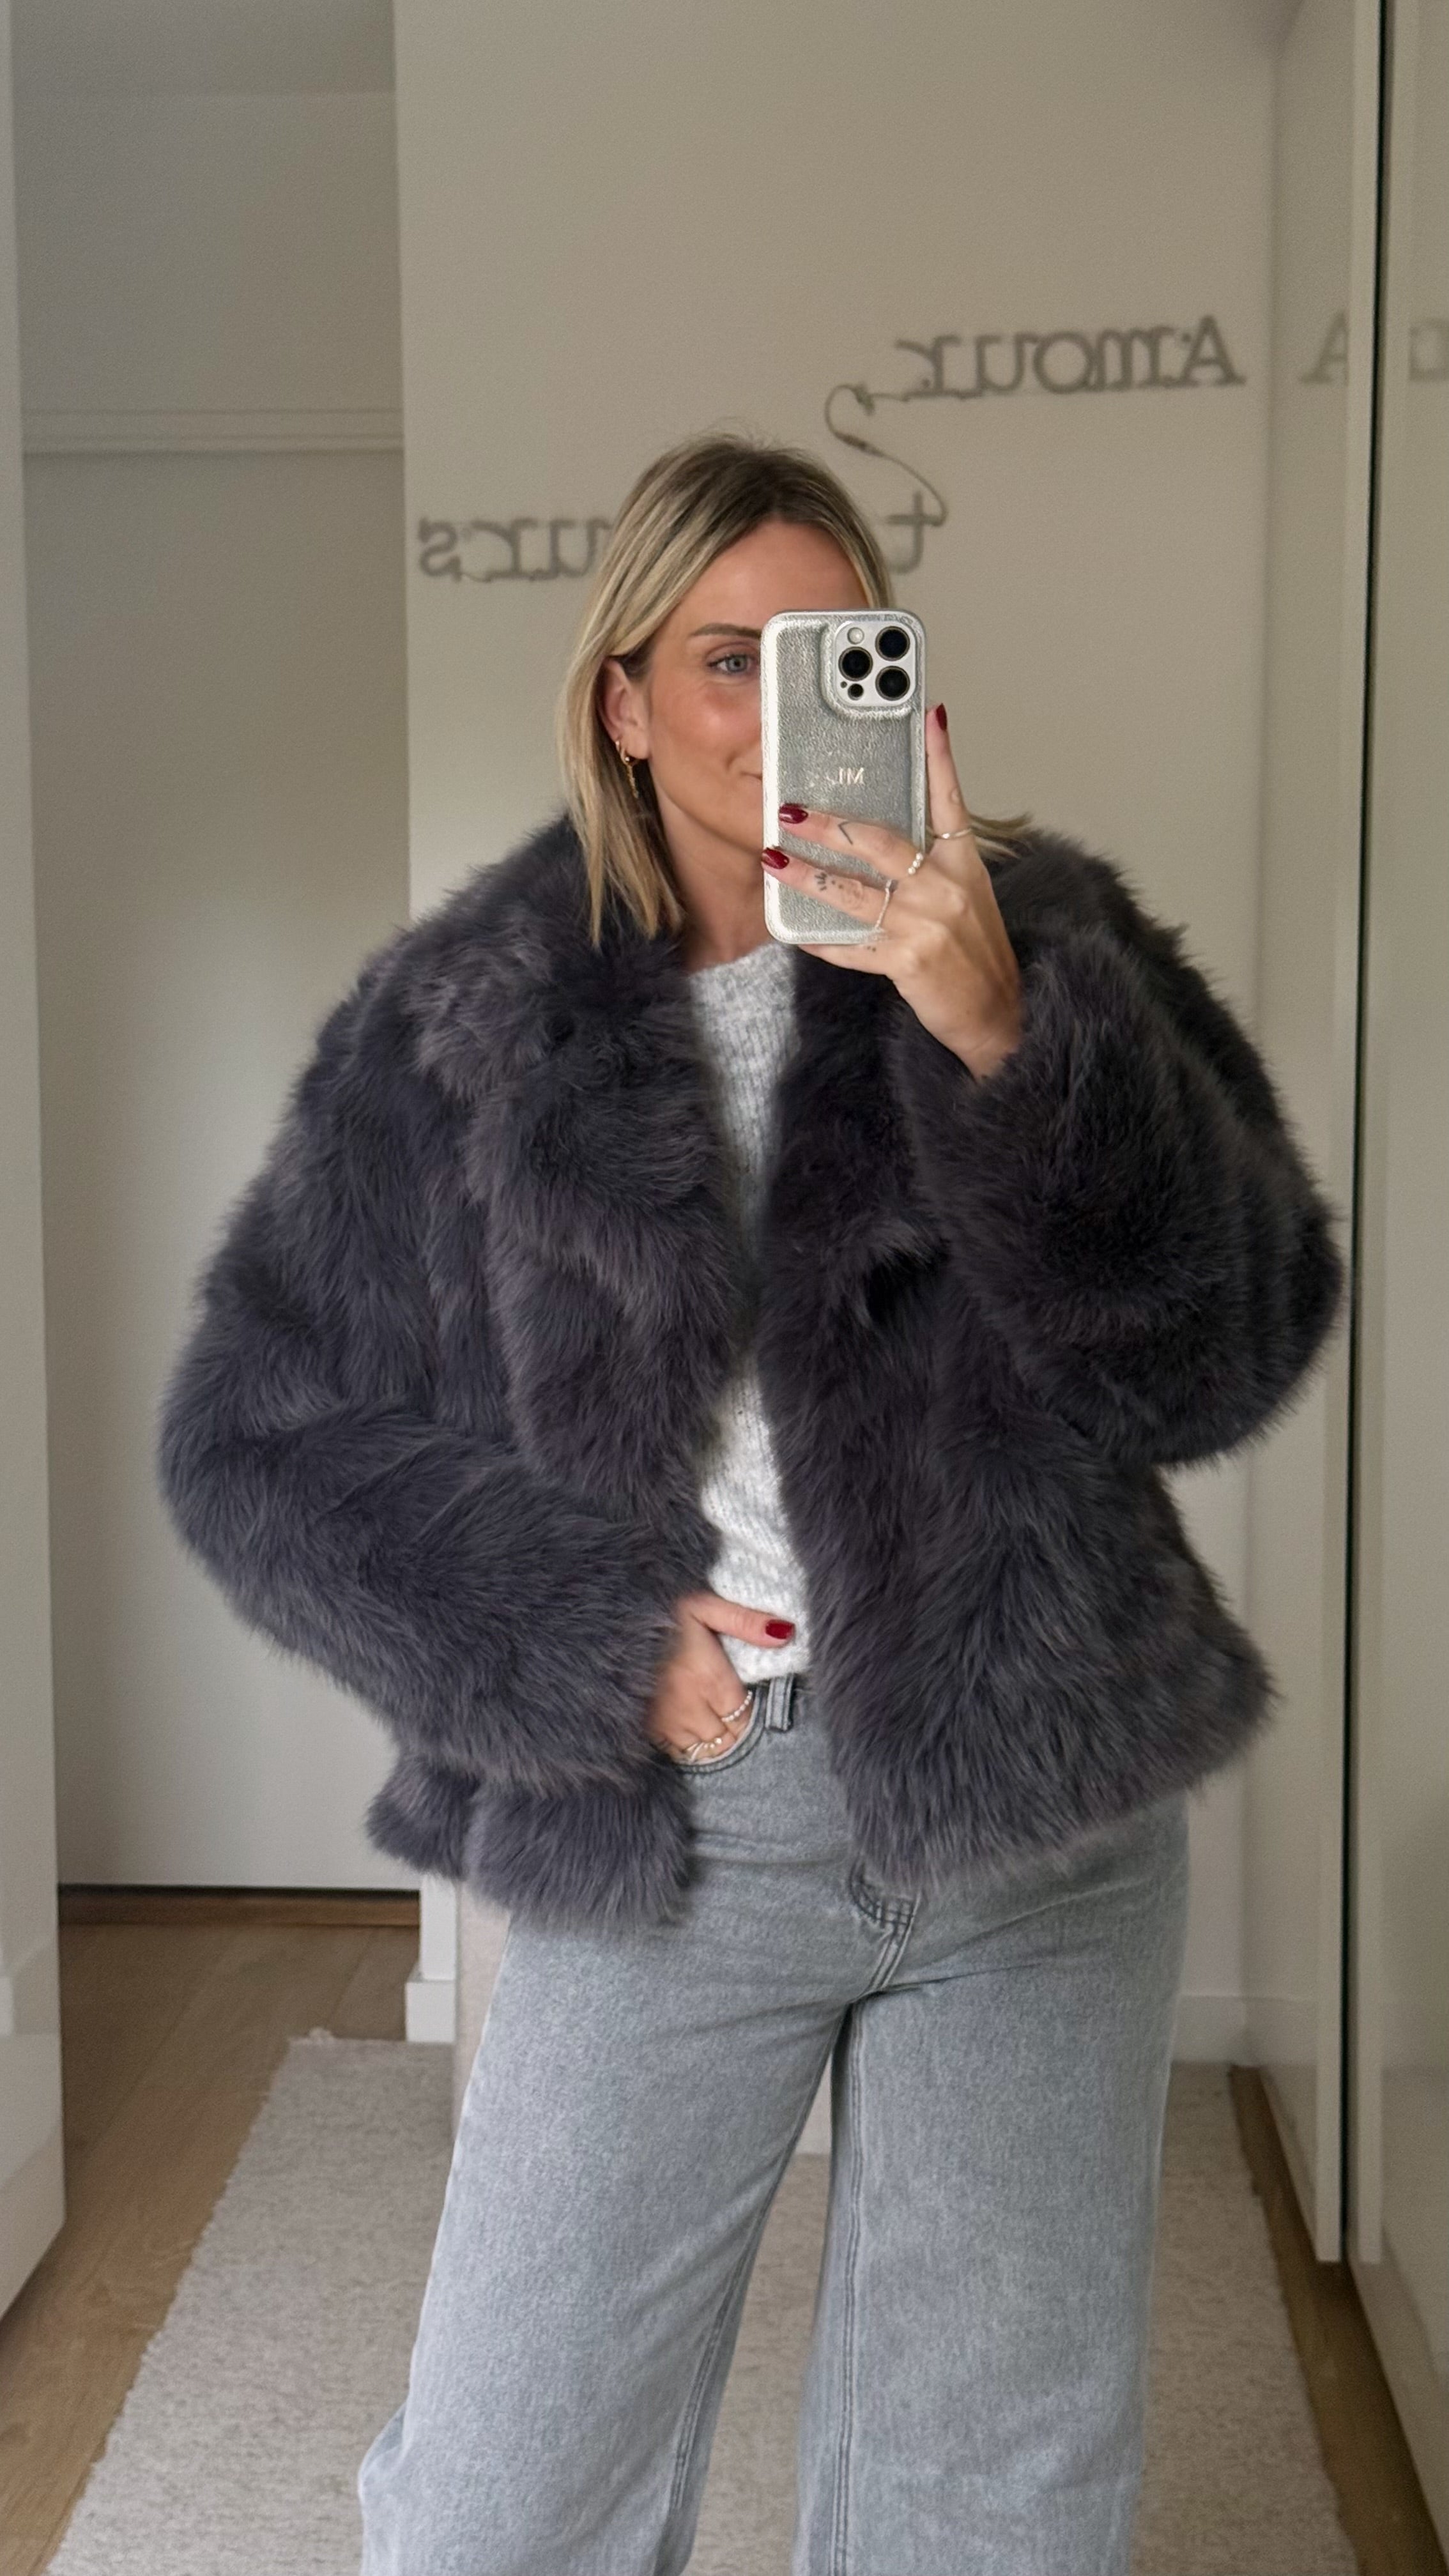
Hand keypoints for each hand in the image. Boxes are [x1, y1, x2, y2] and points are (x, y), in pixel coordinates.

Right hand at [644, 1590, 794, 1762]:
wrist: (600, 1622)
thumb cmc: (655, 1608)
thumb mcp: (703, 1603)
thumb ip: (745, 1621)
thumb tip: (786, 1632)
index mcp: (710, 1678)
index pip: (744, 1717)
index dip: (749, 1713)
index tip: (746, 1702)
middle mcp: (690, 1708)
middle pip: (726, 1738)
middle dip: (733, 1729)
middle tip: (731, 1713)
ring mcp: (665, 1723)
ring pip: (702, 1750)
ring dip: (712, 1741)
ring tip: (712, 1723)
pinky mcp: (643, 1730)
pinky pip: (675, 1753)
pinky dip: (686, 1747)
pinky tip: (687, 1730)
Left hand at [761, 702, 1023, 1076]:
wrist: (998, 1012)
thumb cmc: (975, 950)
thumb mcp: (969, 894)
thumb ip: (934, 860)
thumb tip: (888, 833)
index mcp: (964, 864)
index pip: (950, 799)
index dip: (939, 756)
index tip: (926, 716)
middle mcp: (946, 888)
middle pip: (880, 843)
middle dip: (829, 825)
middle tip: (790, 811)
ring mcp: (926, 926)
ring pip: (853, 893)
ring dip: (806, 876)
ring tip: (773, 860)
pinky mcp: (907, 962)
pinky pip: (851, 946)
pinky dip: (820, 939)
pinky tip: (795, 929)